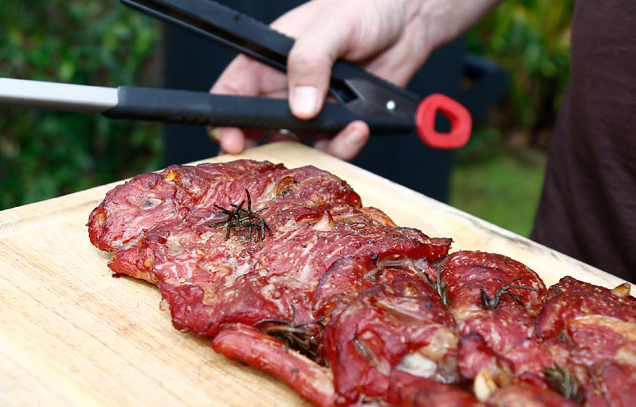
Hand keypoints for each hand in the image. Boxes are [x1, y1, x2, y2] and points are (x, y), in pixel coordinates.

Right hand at [209, 0, 497, 159]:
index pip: (232, 94)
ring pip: (296, 148)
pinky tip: (359, 128)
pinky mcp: (340, 123)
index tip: (232, 143)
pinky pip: (332, 147)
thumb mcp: (333, 26)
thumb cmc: (366, 6)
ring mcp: (313, 109)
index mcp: (269, 60)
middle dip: (264, 151)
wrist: (410, 20)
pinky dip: (344, 147)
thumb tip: (300, 106)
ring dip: (312, 153)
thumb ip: (310, 61)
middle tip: (280, 162)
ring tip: (339, 133)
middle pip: (257, 131)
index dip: (225, 122)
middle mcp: (285, 88)